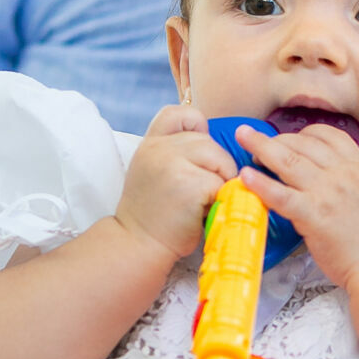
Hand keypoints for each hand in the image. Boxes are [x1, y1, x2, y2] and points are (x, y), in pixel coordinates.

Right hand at [112, 105, 236, 261]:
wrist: (138, 245)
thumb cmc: (154, 216)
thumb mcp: (153, 173)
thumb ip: (174, 154)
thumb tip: (212, 148)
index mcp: (150, 144)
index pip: (178, 114)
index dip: (196, 126)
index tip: (198, 153)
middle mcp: (159, 149)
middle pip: (208, 141)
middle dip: (216, 166)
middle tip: (204, 193)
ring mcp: (172, 164)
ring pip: (219, 158)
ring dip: (221, 181)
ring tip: (204, 201)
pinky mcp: (189, 184)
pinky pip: (221, 183)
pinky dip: (218, 199)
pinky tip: (202, 212)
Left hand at [236, 124, 358, 288]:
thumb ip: (350, 186)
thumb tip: (328, 186)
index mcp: (358, 169)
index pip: (328, 136)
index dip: (302, 133)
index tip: (288, 137)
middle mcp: (343, 175)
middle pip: (301, 144)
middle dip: (274, 137)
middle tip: (252, 136)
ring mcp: (328, 193)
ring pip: (288, 161)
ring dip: (261, 147)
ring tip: (242, 138)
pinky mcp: (314, 215)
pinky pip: (281, 194)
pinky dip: (261, 183)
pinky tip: (246, 177)